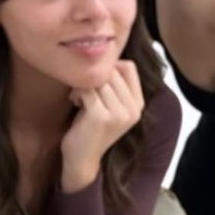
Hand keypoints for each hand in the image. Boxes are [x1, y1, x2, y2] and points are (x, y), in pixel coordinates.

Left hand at [60, 61, 144, 191]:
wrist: (82, 160)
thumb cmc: (92, 128)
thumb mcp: (111, 106)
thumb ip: (115, 85)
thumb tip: (106, 55)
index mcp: (139, 104)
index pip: (128, 67)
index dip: (108, 68)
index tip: (97, 83)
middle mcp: (133, 109)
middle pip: (111, 71)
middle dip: (93, 78)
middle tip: (84, 93)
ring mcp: (118, 114)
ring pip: (98, 80)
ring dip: (83, 86)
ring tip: (79, 99)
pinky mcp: (101, 117)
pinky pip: (86, 89)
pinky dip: (76, 93)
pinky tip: (76, 103)